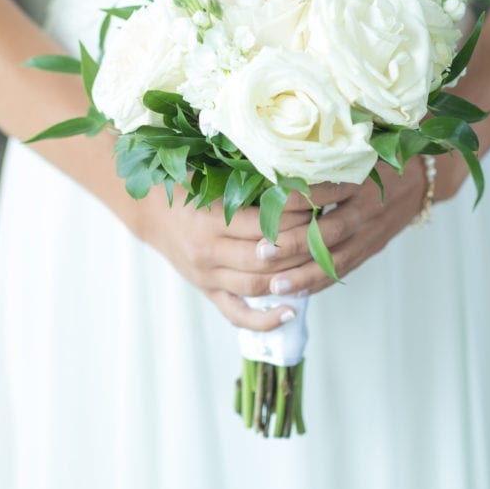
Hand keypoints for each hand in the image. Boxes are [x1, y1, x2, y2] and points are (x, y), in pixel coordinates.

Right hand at [129, 179, 359, 330]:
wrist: (151, 212)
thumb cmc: (188, 187)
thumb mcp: (213, 178)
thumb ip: (248, 180)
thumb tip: (298, 170)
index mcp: (211, 219)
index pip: (269, 220)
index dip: (304, 210)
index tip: (332, 196)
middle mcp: (209, 252)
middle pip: (269, 256)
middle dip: (307, 243)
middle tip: (337, 229)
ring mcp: (209, 278)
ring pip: (260, 284)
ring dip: (295, 276)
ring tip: (325, 261)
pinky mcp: (209, 293)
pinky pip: (239, 315)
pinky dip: (266, 318)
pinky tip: (293, 310)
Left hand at [260, 156, 462, 297]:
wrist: (425, 175)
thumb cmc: (384, 152)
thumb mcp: (364, 142)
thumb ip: (331, 146)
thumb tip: (283, 141)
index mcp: (363, 176)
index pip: (327, 189)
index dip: (298, 198)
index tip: (267, 202)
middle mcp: (368, 207)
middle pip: (331, 230)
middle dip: (295, 244)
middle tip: (262, 252)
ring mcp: (372, 232)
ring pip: (337, 259)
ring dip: (305, 274)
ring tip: (275, 285)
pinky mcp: (372, 247)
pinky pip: (345, 269)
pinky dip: (321, 283)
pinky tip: (296, 292)